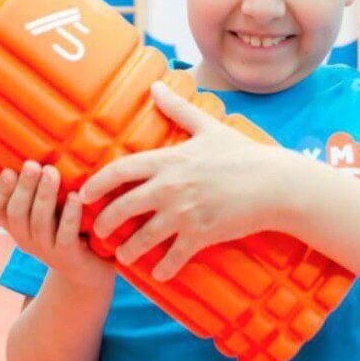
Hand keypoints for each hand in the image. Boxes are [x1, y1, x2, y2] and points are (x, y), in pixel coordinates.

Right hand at [0, 162, 115, 292]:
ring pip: (39, 222)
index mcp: (15, 224)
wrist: (89, 266)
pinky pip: (65, 235)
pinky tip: (75, 196)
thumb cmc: (61, 226)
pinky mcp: (67, 257)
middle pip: (16, 213)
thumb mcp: (38, 207)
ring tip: (52, 172)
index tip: (9, 170)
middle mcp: (25, 239)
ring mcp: (45, 250)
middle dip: (24, 187)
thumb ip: (17, 187)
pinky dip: (70, 214)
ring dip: (44, 195)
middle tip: (33, 165)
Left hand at [78, 80, 289, 282]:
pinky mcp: (201, 235)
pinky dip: (163, 270)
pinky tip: (158, 275)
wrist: (275, 183)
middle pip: (122, 208)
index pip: (120, 170)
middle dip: (104, 223)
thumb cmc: (242, 153)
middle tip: (98, 232)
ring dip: (128, 251)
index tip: (84, 194)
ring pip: (142, 238)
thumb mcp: (208, 127)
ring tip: (123, 258)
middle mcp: (170, 187)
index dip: (96, 183)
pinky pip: (173, 258)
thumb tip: (155, 85)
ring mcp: (184, 214)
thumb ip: (177, 108)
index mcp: (168, 160)